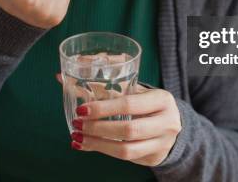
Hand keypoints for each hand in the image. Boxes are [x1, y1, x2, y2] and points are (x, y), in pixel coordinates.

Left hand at [56, 74, 181, 165]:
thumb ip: (106, 87)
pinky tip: (88, 145)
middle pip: (128, 130)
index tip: (81, 110)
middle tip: (77, 124)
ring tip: (78, 137)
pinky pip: (126, 158)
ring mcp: (162, 143)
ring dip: (97, 144)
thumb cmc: (148, 103)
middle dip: (98, 128)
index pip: (130, 104)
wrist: (174, 123)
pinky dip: (103, 151)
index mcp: (162, 99)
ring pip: (126, 150)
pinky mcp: (154, 157)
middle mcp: (167, 122)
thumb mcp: (136, 91)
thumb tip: (63, 77)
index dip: (104, 108)